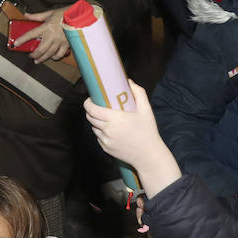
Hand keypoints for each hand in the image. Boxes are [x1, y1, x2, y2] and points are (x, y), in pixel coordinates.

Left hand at [14, 8, 71, 64]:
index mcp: (46, 27)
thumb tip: (26, 15)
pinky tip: (52, 57)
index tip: (16, 44)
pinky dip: (55, 57)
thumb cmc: (65, 13)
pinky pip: (60, 54)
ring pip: (49, 54)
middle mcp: (52, 36)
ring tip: (38, 60)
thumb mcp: (49, 13)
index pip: (31, 34)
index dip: (22, 40)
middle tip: (30, 56)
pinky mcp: (67, 44)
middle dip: (34, 54)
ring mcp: (60, 41)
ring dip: (42, 58)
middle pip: (40, 49)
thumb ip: (37, 16)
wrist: (79, 16)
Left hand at [84, 80, 179, 196]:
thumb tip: (129, 81)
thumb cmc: (148, 131)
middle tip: (98, 106)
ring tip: (105, 118)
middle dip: (91, 111)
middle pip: (90, 117)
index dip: (88, 103)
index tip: (91, 99)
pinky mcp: (106, 148)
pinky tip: (111, 130)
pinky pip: (98, 137)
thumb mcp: (146, 110)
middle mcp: (107, 130)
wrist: (149, 156)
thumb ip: (138, 93)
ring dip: (96, 121)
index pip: (92, 109)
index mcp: (115, 119)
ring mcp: (105, 140)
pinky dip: (101, 132)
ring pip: (93, 127)